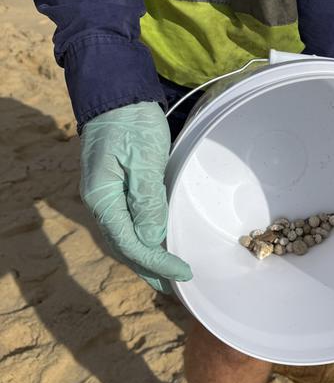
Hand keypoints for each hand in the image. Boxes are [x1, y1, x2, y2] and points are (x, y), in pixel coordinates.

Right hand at [80, 102, 191, 292]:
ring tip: (170, 278)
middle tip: (179, 288)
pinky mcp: (115, 189)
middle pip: (125, 248)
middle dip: (151, 270)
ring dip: (147, 260)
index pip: (131, 244)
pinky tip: (157, 247)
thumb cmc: (131, 121)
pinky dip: (144, 241)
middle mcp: (100, 203)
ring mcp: (106, 196)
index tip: (184, 273)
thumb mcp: (144, 159)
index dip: (157, 263)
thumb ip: (148, 200)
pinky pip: (128, 224)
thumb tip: (153, 238)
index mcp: (103, 198)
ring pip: (125, 238)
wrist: (117, 94)